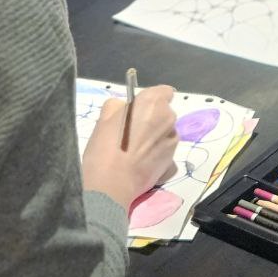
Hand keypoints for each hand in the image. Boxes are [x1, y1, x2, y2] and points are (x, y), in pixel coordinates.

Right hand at [81, 85, 178, 208]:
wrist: (111, 185)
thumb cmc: (105, 147)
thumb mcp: (104, 118)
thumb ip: (117, 106)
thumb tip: (123, 107)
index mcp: (154, 103)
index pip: (163, 92)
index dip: (151, 100)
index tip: (138, 110)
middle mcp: (169, 118)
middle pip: (164, 113)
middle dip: (152, 119)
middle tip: (132, 133)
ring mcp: (173, 141)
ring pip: (166, 133)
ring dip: (155, 138)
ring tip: (135, 152)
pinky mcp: (172, 161)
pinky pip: (165, 153)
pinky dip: (157, 156)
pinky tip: (142, 165)